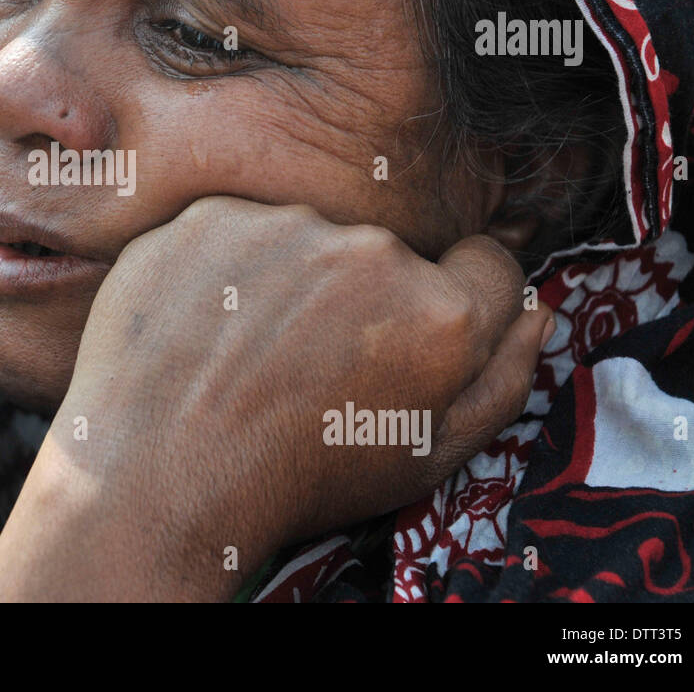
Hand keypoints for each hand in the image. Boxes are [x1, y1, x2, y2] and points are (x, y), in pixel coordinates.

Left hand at [0, 196, 551, 600]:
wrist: (157, 476)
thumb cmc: (293, 479)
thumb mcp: (424, 459)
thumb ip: (500, 380)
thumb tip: (536, 311)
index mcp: (443, 314)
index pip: (486, 265)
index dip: (455, 301)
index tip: (405, 333)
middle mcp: (371, 252)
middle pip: (389, 254)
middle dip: (363, 297)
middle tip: (307, 363)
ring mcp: (283, 225)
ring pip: (306, 237)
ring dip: (288, 277)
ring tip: (245, 349)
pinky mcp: (209, 215)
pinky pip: (235, 229)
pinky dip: (223, 267)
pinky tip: (202, 325)